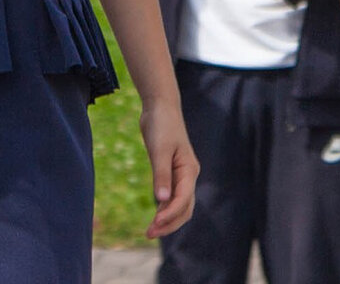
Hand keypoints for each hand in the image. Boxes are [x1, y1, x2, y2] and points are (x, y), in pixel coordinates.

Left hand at [139, 98, 198, 238]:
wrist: (159, 106)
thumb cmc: (161, 124)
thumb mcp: (159, 149)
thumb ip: (161, 174)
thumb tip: (162, 201)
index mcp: (189, 170)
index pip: (183, 200)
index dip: (170, 214)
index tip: (155, 223)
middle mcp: (188, 175)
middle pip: (185, 208)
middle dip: (169, 223)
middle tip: (149, 233)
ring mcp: (180, 174)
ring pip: (179, 205)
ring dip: (167, 219)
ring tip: (150, 230)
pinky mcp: (170, 172)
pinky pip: (171, 197)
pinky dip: (164, 209)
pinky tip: (154, 216)